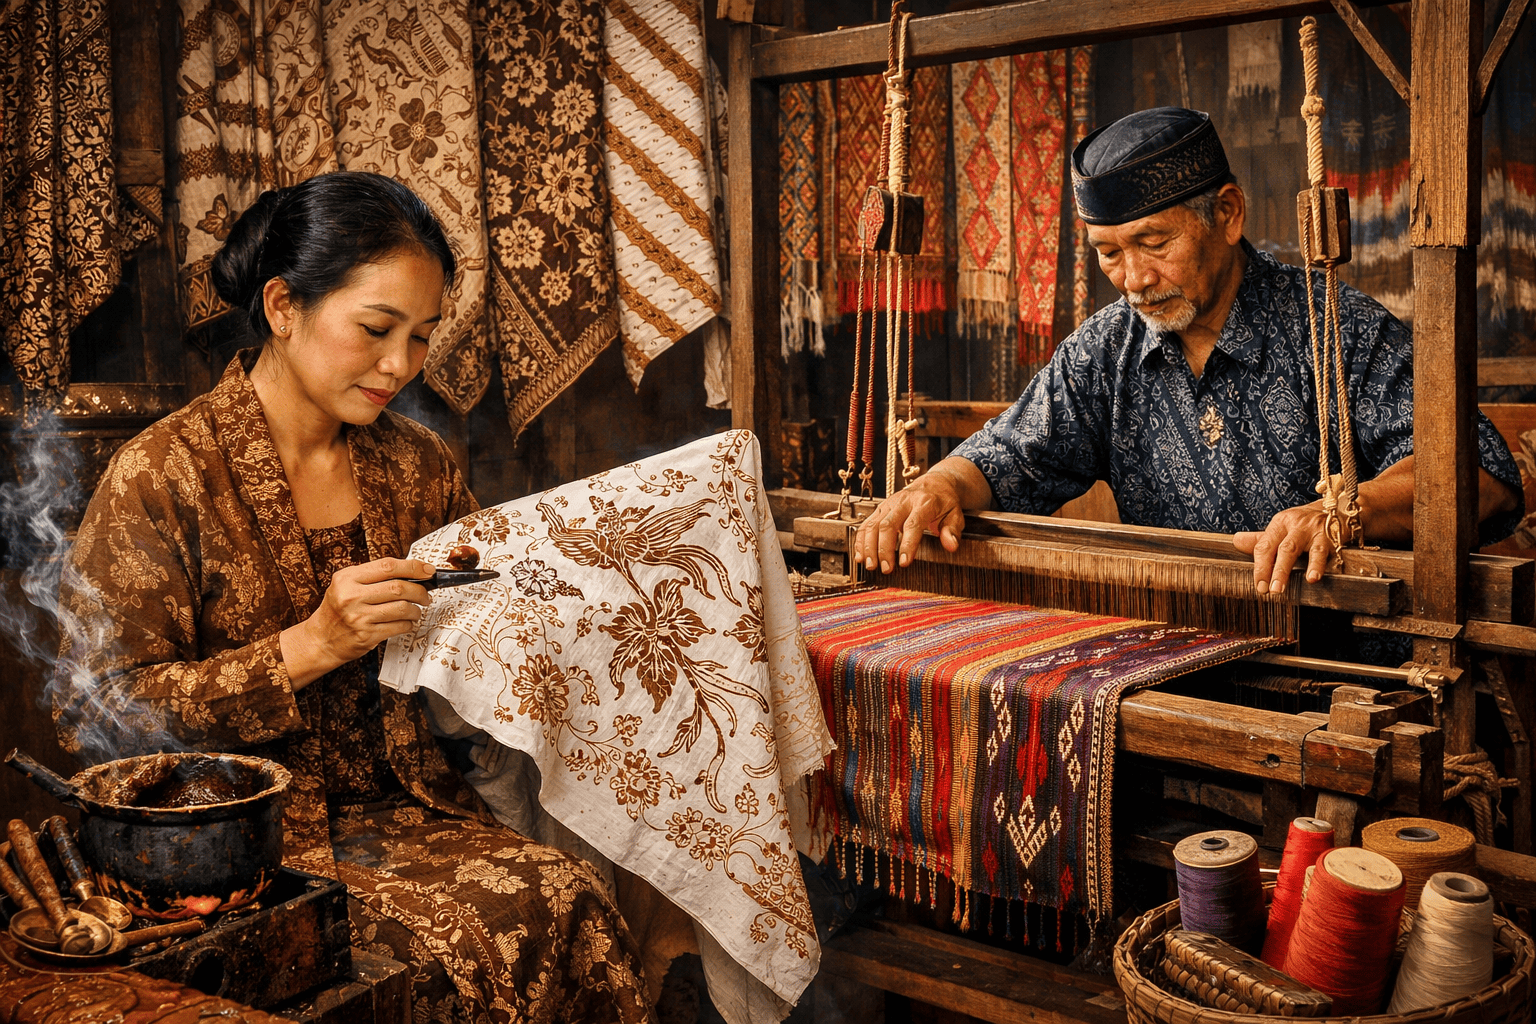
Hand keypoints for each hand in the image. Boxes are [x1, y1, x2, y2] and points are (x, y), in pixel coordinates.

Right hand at [281, 557, 434, 687]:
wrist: (320, 640)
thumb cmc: (336, 610)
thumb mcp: (346, 585)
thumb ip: (373, 576)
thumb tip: (411, 571)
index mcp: (347, 578)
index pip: (388, 566)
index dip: (413, 567)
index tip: (427, 570)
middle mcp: (351, 596)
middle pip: (399, 587)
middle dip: (420, 590)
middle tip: (425, 594)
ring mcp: (359, 617)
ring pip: (402, 608)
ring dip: (416, 609)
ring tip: (415, 610)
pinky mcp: (366, 635)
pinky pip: (399, 626)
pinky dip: (408, 623)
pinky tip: (406, 622)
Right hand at [852, 475, 966, 573]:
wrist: (933, 484)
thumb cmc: (944, 502)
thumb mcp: (956, 515)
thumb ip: (952, 531)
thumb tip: (951, 545)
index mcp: (924, 502)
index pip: (913, 524)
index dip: (907, 544)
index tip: (904, 563)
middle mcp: (903, 501)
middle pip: (887, 525)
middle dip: (884, 549)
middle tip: (886, 569)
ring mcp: (889, 504)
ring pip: (873, 524)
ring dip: (869, 547)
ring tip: (871, 565)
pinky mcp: (880, 508)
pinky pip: (866, 524)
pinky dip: (861, 540)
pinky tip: (861, 555)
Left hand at [1232, 504, 1333, 594]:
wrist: (1340, 512)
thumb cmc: (1307, 525)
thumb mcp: (1284, 529)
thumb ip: (1262, 539)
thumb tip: (1236, 541)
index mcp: (1280, 524)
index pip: (1264, 546)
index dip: (1259, 567)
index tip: (1258, 586)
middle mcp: (1294, 525)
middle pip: (1279, 548)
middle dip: (1270, 570)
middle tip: (1266, 590)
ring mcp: (1312, 529)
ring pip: (1296, 549)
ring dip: (1287, 569)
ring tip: (1280, 587)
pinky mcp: (1330, 535)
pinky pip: (1322, 551)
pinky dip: (1316, 565)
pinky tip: (1313, 578)